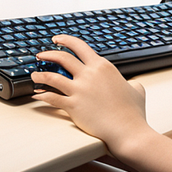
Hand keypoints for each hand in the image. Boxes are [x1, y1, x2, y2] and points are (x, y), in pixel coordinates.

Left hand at [31, 35, 151, 152]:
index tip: (58, 40)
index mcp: (103, 67)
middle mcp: (90, 74)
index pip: (80, 46)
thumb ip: (131, 83)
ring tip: (34, 75)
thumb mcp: (137, 90)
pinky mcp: (74, 106)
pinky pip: (52, 98)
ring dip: (40, 74)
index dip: (66, 40)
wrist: (128, 131)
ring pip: (52, 76)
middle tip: (41, 54)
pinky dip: (42, 96)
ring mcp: (80, 90)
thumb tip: (132, 84)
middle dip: (48, 53)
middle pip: (63, 57)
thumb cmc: (133, 113)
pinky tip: (37, 96)